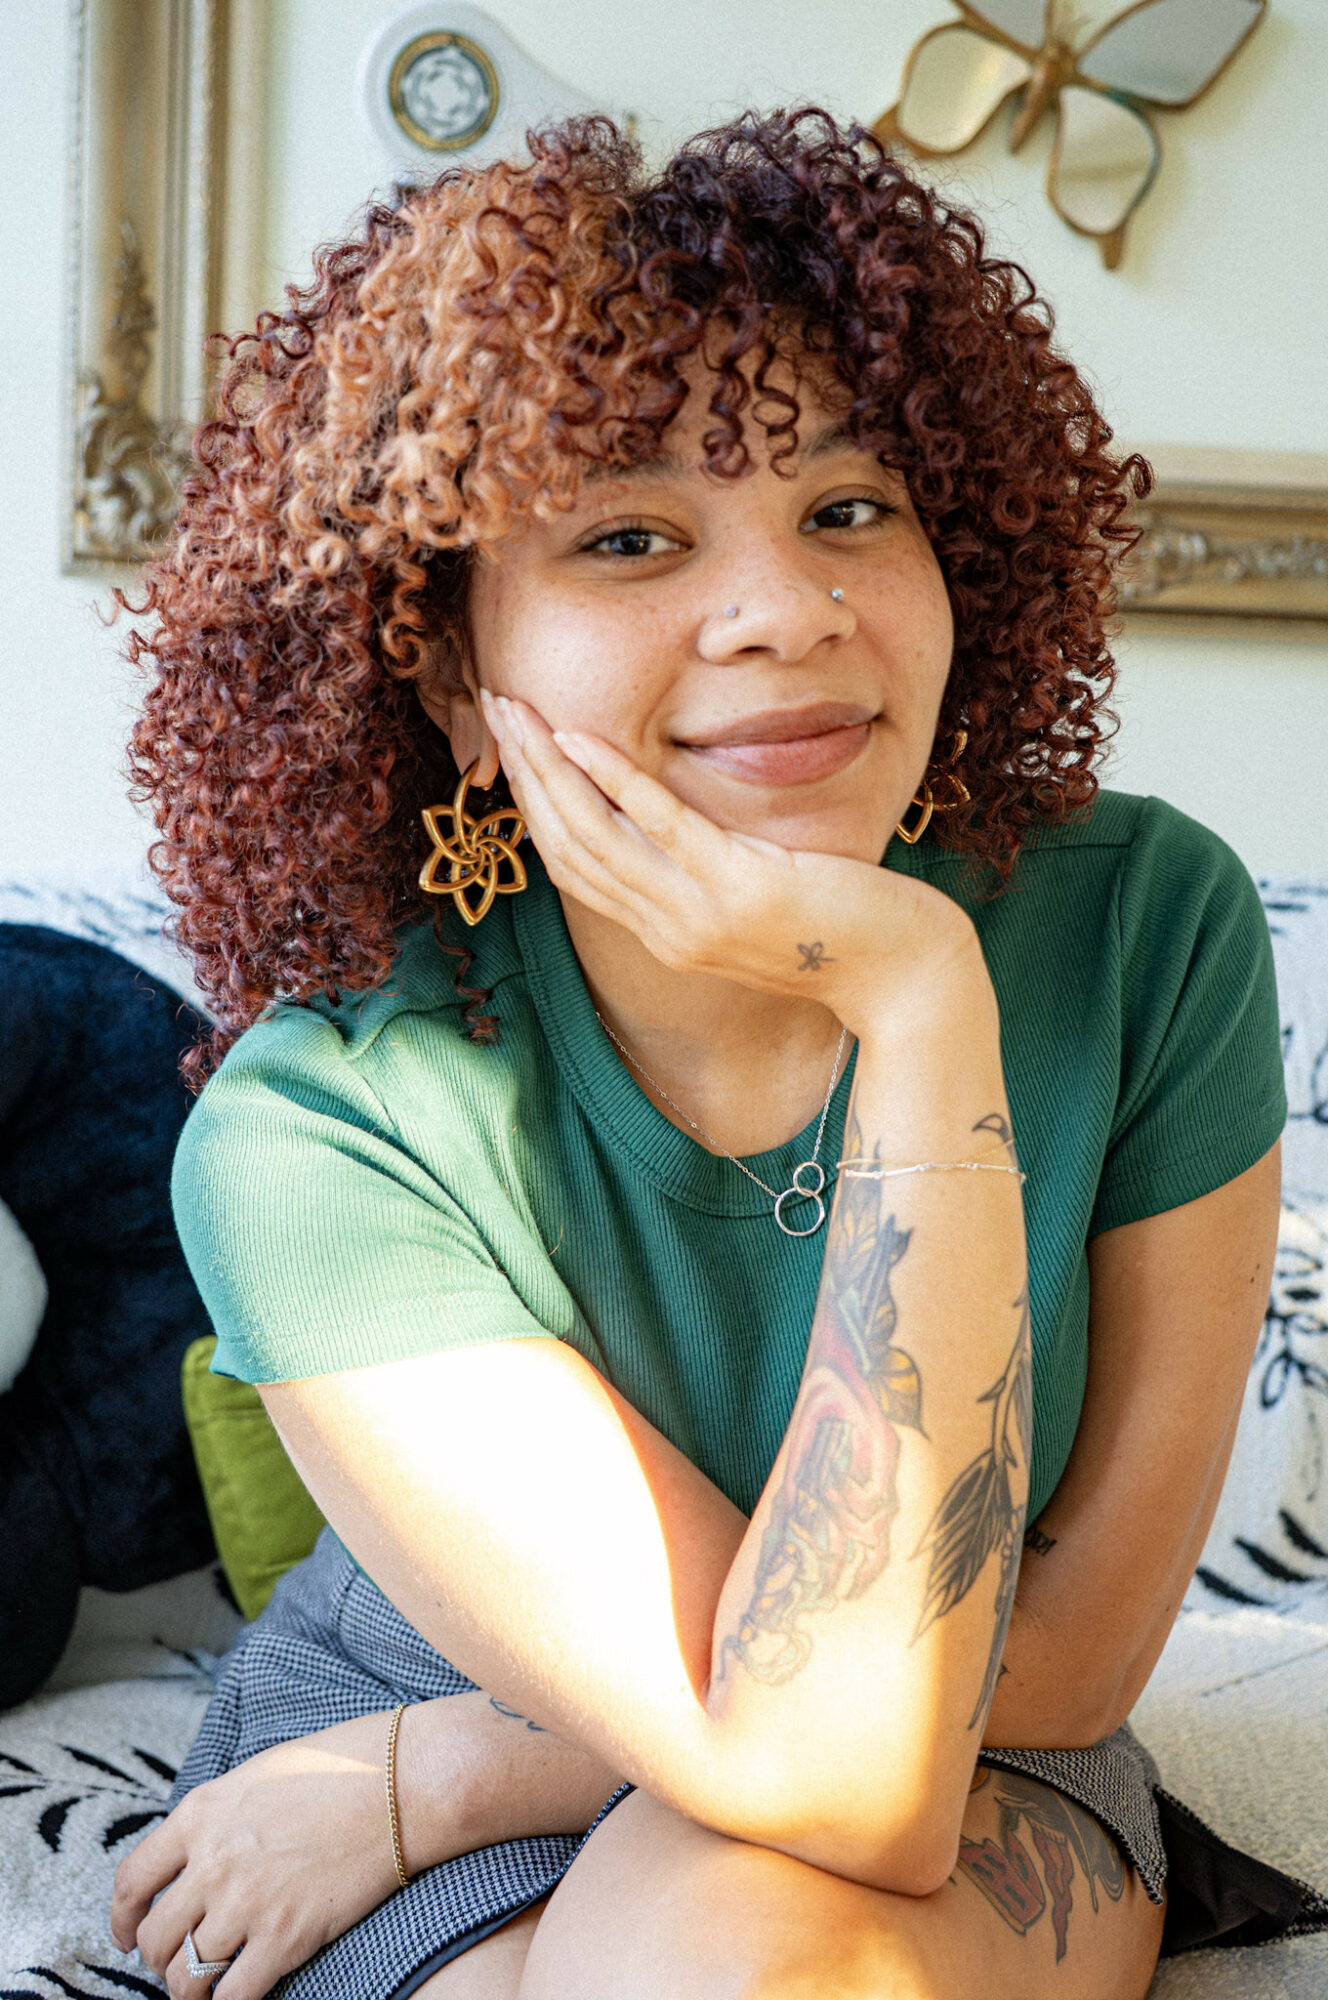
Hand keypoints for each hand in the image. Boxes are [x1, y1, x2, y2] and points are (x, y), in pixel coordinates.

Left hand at [110, 1710, 398, 1997]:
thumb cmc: (338, 1768)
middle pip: (155, 1937)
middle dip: (158, 1958)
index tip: (127, 1934)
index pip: (131, 1881)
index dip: (122, 1919)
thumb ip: (217, 1816)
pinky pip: (233, 1997)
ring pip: (185, 1975)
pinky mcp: (285, 1938)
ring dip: (188, 1989)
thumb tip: (195, 1855)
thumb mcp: (257, 1773)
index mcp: (201, 1814)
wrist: (399, 1785)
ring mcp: (247, 1904)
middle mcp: (212, 1863)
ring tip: (202, 1988)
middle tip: (175, 1961)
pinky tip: (235, 1996)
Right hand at [482, 692, 979, 1031]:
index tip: (513, 748)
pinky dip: (614, 779)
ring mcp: (700, 916)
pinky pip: (660, 825)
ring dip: (547, 768)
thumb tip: (687, 827)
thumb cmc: (851, 934)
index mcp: (670, 934)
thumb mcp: (763, 904)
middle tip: (494, 708)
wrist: (909, 981)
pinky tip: (581, 737)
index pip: (576, 867)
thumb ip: (714, 875)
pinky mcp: (740, 890)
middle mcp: (670, 932)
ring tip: (517, 710)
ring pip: (593, 836)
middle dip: (524, 774)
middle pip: (568, 847)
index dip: (535, 805)